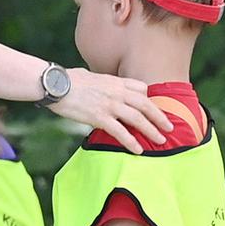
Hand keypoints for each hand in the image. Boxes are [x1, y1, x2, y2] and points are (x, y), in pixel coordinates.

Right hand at [51, 69, 173, 151]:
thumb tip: (92, 82)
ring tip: (160, 141)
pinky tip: (138, 150)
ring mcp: (110, 105)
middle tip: (169, 127)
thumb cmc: (66, 79)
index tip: (152, 109)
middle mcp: (117, 92)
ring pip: (138, 119)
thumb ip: (98, 81)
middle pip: (146, 105)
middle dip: (160, 117)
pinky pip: (120, 131)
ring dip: (151, 130)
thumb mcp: (88, 75)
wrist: (54, 84)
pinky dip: (131, 142)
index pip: (141, 89)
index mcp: (115, 81)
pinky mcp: (99, 117)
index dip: (149, 99)